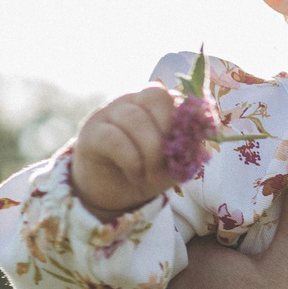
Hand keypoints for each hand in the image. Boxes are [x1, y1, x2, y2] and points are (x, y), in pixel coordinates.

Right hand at [71, 86, 183, 216]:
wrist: (114, 193)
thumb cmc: (148, 171)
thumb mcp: (175, 163)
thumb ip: (189, 149)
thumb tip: (196, 140)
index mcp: (155, 104)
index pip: (173, 95)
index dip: (182, 122)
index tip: (182, 151)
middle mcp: (131, 101)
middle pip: (155, 97)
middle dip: (167, 134)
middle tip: (164, 164)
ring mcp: (108, 113)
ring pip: (134, 118)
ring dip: (149, 152)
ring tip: (150, 175)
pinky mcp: (91, 133)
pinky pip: (113, 139)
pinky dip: (131, 160)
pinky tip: (134, 174)